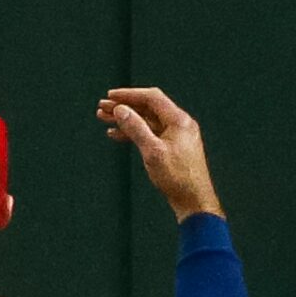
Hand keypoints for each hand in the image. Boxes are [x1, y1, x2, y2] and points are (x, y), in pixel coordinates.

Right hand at [99, 86, 222, 220]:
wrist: (193, 201)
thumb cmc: (177, 178)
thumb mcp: (152, 151)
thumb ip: (136, 128)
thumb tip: (121, 110)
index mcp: (179, 120)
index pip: (152, 98)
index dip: (130, 95)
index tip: (111, 96)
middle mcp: (179, 124)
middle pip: (148, 108)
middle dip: (124, 107)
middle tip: (102, 108)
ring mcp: (176, 136)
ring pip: (147, 121)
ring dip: (126, 120)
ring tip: (104, 119)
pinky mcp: (172, 147)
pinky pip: (150, 134)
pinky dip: (134, 133)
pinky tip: (117, 135)